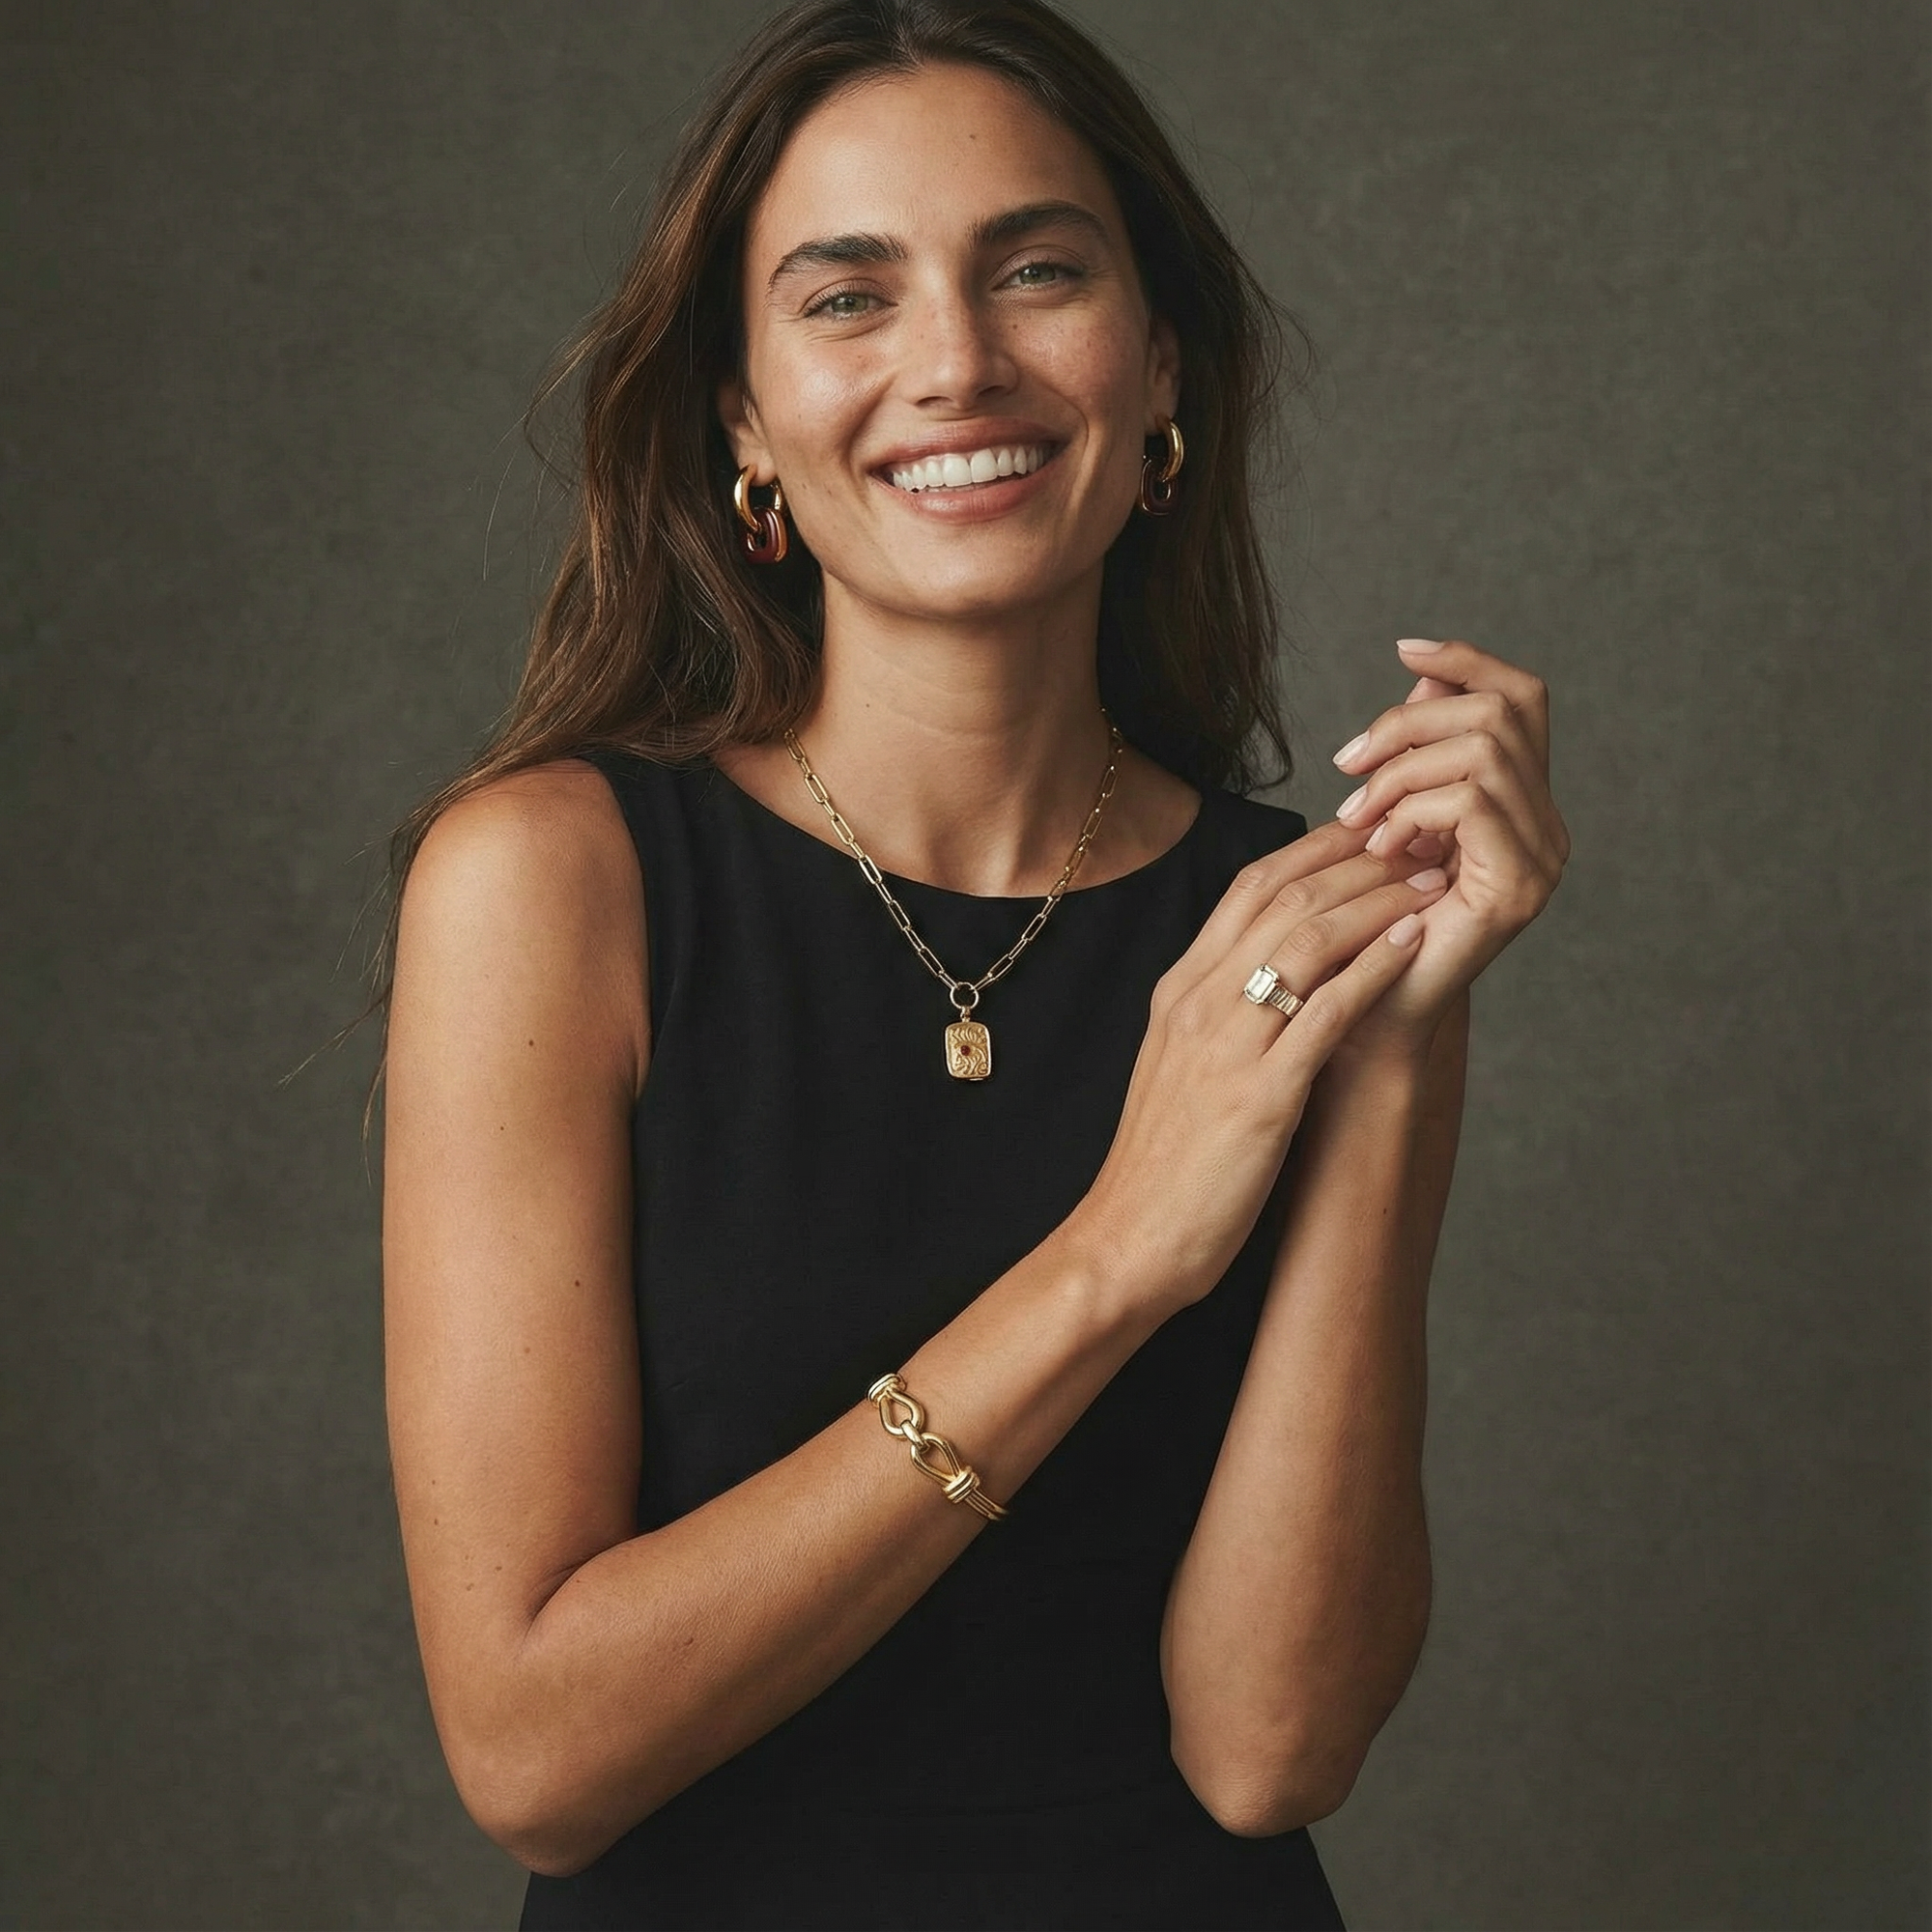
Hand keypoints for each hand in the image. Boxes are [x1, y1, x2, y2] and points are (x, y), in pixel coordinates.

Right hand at [1073, 824, 1449, 1314]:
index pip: (1249, 887)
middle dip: (1359, 861)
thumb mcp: (1181, 1065)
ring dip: (1376, 902)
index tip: (1372, 835)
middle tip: (1418, 844)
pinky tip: (1414, 946)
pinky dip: (1374, 969)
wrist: (1129, 1240)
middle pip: (1283, 897)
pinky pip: (1324, 1012)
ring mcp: (1226, 1046)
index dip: (1317, 851)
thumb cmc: (1165, 1165)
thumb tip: (1279, 977)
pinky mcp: (1258, 1097)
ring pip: (1306, 939)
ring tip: (1429, 883)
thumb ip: (1222, 1013)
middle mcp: (1197, 1002)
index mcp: (1178, 990)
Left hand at [1328, 636, 1568, 1053]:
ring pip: (1484, 750)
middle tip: (1348, 764)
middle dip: (1411, 722)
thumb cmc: (1369, 917)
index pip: (1520, 697)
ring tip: (1356, 816)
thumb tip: (1419, 663)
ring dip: (1401, 772)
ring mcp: (1542, 858)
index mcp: (1521, 801)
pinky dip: (1413, 809)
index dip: (1466, 659)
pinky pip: (1472, 802)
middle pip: (1500, 710)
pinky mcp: (1519, 888)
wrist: (1367, 1010)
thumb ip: (1412, 750)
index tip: (1403, 649)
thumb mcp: (1386, 815)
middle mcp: (1546, 825)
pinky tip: (1380, 845)